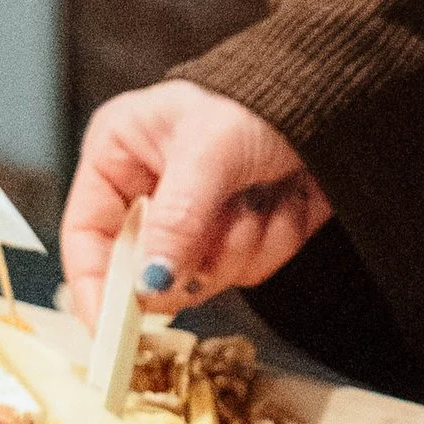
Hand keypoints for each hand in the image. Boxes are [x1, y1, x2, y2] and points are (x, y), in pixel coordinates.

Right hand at [61, 79, 329, 325]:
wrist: (338, 97)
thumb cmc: (260, 99)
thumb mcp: (210, 149)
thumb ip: (176, 218)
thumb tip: (148, 284)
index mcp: (121, 153)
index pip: (85, 233)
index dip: (94, 284)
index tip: (110, 326)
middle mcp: (152, 190)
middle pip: (145, 271)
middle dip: (191, 257)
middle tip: (218, 227)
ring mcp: (196, 221)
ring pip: (199, 278)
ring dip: (238, 243)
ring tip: (257, 193)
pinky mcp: (237, 238)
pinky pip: (243, 272)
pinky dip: (268, 242)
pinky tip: (280, 201)